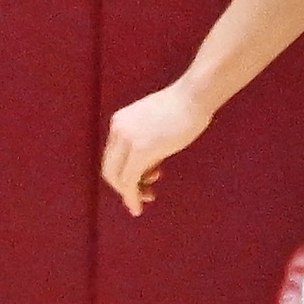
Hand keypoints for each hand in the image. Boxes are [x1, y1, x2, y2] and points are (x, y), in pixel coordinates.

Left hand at [103, 83, 214, 214]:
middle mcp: (118, 129)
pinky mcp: (140, 150)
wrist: (194, 97)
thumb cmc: (184, 109)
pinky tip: (137, 207)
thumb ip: (146, 145)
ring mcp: (127, 139)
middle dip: (124, 186)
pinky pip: (129, 181)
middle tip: (143, 195)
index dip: (123, 175)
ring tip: (149, 196)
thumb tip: (147, 171)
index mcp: (119, 121)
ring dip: (130, 192)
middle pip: (110, 169)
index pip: (112, 157)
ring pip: (117, 178)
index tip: (143, 183)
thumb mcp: (156, 126)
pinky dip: (131, 196)